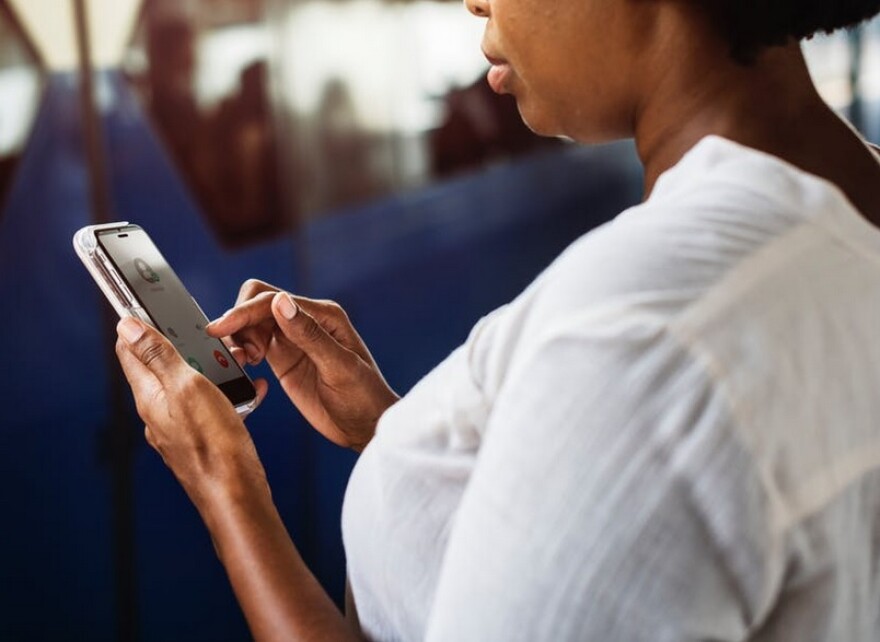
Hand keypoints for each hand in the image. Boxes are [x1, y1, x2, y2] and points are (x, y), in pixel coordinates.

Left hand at [115, 317, 268, 502]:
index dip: (139, 324)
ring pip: (190, 385)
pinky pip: (210, 406)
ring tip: (236, 365)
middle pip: (163, 365)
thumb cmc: (214, 445)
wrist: (238, 496)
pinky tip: (247, 393)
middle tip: (210, 338)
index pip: (130, 349)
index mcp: (149, 396)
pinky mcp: (201, 438)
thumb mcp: (187, 388)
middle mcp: (158, 412)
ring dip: (211, 369)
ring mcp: (179, 427)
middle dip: (185, 346)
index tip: (152, 305)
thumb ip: (159, 356)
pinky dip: (226, 394)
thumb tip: (127, 326)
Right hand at [206, 279, 398, 450]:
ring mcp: (293, 339)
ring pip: (252, 323)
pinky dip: (242, 351)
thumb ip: (309, 335)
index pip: (272, 300)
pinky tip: (247, 367)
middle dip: (239, 322)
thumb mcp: (339, 367)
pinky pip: (253, 343)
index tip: (220, 329)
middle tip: (242, 354)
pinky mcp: (283, 358)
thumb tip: (281, 302)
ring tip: (246, 362)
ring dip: (238, 337)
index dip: (243, 312)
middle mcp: (306, 321)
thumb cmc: (364, 397)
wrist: (366, 427)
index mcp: (324, 315)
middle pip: (257, 303)